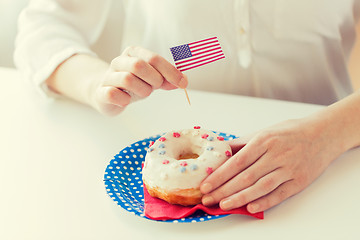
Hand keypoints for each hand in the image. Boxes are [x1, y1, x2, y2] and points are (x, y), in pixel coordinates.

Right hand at [91, 46, 187, 115]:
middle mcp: (119, 61)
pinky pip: (112, 94)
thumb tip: (183, 81)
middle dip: (154, 79)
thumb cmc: (134, 85)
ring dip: (142, 90)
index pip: (154, 58)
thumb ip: (167, 79)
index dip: (170, 71)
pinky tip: (126, 101)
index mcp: (133, 53)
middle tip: (155, 87)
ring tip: (143, 93)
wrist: (107, 94)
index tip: (183, 83)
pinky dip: (124, 100)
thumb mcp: (152, 79)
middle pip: (139, 65)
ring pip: (127, 79)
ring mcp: (108, 76)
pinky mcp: (100, 92)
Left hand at [200, 118, 342, 212]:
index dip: (219, 175)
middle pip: (245, 177)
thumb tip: (221, 150)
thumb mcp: (265, 132)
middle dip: (224, 190)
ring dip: (240, 198)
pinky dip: (265, 202)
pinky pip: (279, 194)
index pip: (237, 162)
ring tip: (223, 205)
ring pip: (260, 187)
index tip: (205, 185)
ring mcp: (289, 169)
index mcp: (264, 141)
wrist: (323, 134)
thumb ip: (242, 143)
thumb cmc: (289, 132)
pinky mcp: (299, 181)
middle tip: (207, 199)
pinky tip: (250, 208)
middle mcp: (276, 155)